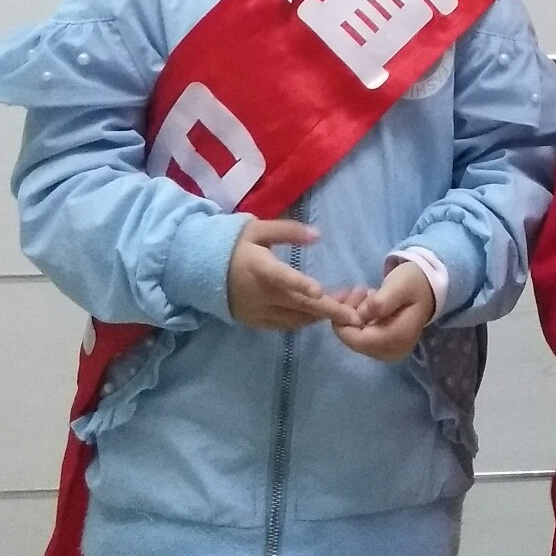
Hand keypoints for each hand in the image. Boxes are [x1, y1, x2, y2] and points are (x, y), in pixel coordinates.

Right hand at [226, 220, 349, 330]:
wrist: (199, 270)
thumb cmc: (233, 245)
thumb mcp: (257, 229)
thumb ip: (288, 231)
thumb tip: (318, 234)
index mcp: (259, 268)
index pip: (282, 278)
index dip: (300, 285)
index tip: (320, 292)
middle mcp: (260, 294)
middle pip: (298, 305)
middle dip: (328, 309)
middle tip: (356, 313)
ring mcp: (258, 312)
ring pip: (295, 319)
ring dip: (320, 316)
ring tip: (346, 310)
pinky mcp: (256, 322)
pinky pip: (286, 325)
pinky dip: (304, 321)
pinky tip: (321, 315)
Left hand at [332, 262, 435, 361]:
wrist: (429, 289)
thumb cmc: (413, 284)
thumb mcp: (399, 285)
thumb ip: (380, 302)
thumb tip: (360, 316)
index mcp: (397, 338)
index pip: (356, 339)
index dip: (342, 321)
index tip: (343, 296)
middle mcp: (392, 351)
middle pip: (354, 340)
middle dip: (346, 316)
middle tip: (354, 290)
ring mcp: (388, 351)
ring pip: (355, 339)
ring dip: (351, 316)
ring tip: (361, 293)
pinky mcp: (386, 348)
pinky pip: (362, 337)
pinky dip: (357, 321)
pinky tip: (364, 303)